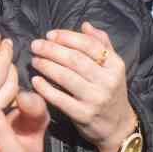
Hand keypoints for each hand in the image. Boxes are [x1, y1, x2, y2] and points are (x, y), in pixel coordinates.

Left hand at [30, 23, 136, 151]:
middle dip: (52, 50)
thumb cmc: (111, 92)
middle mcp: (108, 81)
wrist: (117, 126)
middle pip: (75, 59)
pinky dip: (45, 88)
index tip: (50, 34)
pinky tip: (35, 81)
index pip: (89, 45)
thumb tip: (85, 25)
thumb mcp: (113, 67)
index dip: (67, 37)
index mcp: (115, 65)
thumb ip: (102, 44)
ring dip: (46, 66)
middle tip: (35, 45)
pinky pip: (60, 99)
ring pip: (66, 77)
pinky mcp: (84, 115)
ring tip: (34, 60)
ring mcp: (96, 98)